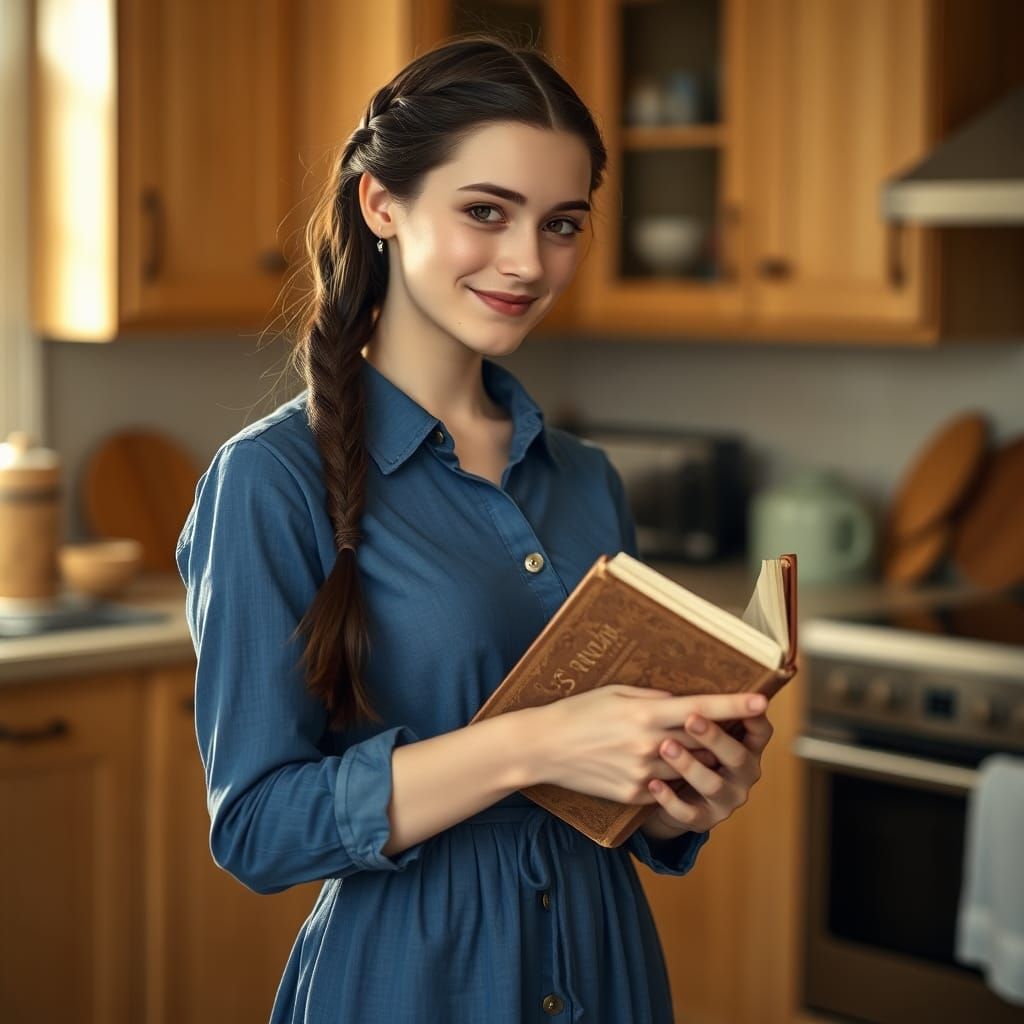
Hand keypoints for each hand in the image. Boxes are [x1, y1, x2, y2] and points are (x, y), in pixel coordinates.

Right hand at [533, 686, 765, 804]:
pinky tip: (657, 763)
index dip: (735, 705)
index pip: (701, 709)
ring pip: (689, 767)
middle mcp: (649, 745)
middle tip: (733, 724)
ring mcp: (643, 774)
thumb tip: (684, 703)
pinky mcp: (634, 795)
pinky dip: (670, 775)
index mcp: (645, 713)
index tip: (762, 700)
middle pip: (702, 740)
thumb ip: (653, 697)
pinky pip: (666, 786)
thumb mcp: (615, 692)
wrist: (544, 748)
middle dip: (720, 733)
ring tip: (690, 745)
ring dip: (696, 757)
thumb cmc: (578, 711)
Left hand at [642, 698, 773, 840]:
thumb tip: (679, 689)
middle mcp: (744, 773)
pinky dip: (670, 799)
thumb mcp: (684, 723)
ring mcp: (726, 799)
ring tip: (666, 747)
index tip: (753, 701)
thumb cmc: (679, 742)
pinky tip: (653, 783)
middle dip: (714, 737)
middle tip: (691, 719)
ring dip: (689, 765)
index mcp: (746, 745)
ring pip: (712, 784)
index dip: (756, 716)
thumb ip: (689, 708)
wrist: (667, 792)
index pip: (759, 730)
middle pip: (736, 755)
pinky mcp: (703, 820)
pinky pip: (688, 812)